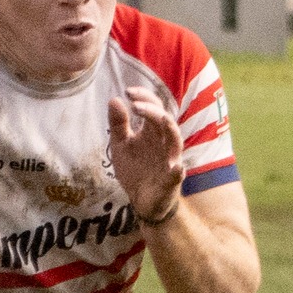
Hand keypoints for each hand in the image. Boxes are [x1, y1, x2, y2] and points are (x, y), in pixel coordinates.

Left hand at [108, 87, 185, 223]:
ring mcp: (171, 159)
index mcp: (152, 131)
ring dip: (170, 130)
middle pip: (165, 119)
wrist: (142, 200)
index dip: (144, 97)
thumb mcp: (121, 145)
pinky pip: (178, 174)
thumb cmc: (136, 169)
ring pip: (176, 141)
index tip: (128, 92)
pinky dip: (177, 170)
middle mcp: (164, 142)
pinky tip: (175, 167)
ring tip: (162, 119)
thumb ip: (118, 124)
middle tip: (135, 104)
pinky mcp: (172, 180)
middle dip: (152, 109)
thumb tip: (114, 99)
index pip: (154, 107)